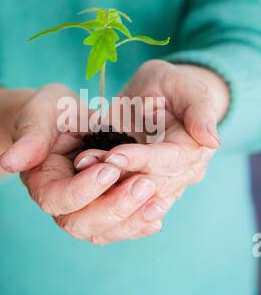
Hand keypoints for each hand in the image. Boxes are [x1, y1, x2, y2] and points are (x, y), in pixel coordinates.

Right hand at [0, 83, 163, 242]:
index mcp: (42, 183)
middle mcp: (62, 205)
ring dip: (132, 219)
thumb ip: (30, 137)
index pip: (58, 199)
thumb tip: (8, 161)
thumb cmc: (53, 114)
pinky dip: (139, 223)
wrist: (70, 121)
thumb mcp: (41, 115)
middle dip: (115, 207)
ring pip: (104, 231)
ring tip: (159, 200)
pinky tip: (159, 213)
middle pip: (82, 224)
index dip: (83, 189)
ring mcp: (84, 210)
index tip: (110, 169)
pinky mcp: (104, 208)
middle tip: (144, 184)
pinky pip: (120, 226)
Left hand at [73, 60, 228, 244]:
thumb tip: (213, 139)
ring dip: (105, 193)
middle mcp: (179, 175)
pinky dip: (102, 202)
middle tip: (86, 165)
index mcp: (192, 151)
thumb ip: (199, 109)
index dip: (141, 160)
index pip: (168, 162)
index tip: (114, 155)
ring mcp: (159, 186)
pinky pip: (123, 207)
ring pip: (134, 202)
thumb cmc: (172, 88)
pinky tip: (82, 194)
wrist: (158, 99)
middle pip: (149, 187)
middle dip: (116, 178)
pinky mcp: (139, 191)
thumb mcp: (187, 87)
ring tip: (82, 175)